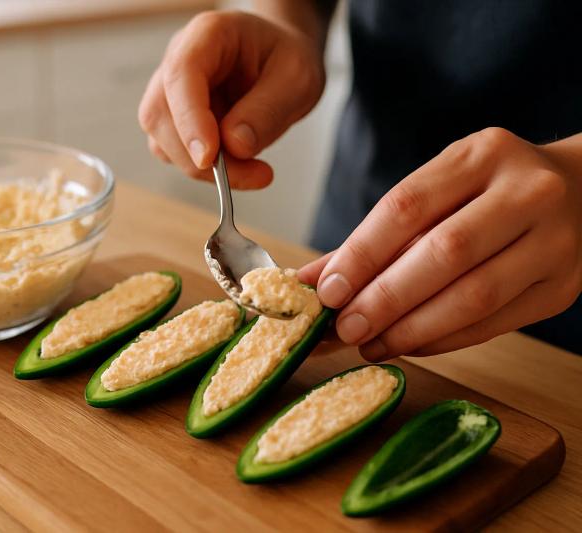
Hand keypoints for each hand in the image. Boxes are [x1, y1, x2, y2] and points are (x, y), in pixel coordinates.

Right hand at [138, 10, 325, 188]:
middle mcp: (178, 60)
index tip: (209, 158)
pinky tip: (239, 166)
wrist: (279, 61)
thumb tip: (234, 146)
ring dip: (203, 169)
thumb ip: (268, 110)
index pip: (181, 74)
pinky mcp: (174, 121)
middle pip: (161, 114)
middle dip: (200, 157)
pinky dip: (205, 171)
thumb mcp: (297, 79)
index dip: (189, 118)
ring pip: (162, 140)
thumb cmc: (286, 58)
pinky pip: (174, 154)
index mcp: (207, 35)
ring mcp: (170, 92)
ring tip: (254, 170)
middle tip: (253, 173)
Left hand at [299, 127, 581, 358]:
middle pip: (443, 252)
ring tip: (370, 343)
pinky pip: (494, 323)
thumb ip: (375, 235)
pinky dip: (443, 339)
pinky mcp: (563, 287)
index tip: (326, 290)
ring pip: (474, 295)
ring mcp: (553, 241)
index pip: (407, 206)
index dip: (361, 253)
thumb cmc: (489, 191)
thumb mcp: (437, 189)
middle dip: (385, 297)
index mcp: (482, 155)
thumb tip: (308, 281)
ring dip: (412, 328)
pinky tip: (408, 345)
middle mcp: (525, 192)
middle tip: (345, 328)